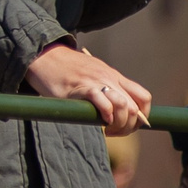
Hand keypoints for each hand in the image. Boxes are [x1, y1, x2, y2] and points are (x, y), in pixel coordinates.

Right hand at [23, 41, 152, 135]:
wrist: (44, 55)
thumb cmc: (65, 68)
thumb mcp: (92, 73)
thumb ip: (104, 88)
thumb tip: (115, 110)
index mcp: (114, 76)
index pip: (143, 97)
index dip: (143, 116)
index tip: (129, 126)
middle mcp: (109, 78)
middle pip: (135, 108)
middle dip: (129, 126)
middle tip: (114, 132)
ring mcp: (96, 82)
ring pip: (124, 107)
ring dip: (120, 124)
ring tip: (107, 130)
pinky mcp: (81, 88)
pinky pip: (103, 102)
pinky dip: (107, 115)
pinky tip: (100, 121)